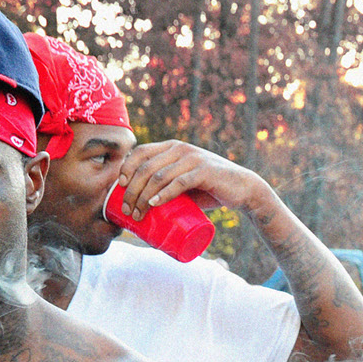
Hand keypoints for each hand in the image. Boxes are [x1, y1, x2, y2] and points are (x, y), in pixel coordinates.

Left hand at [113, 140, 266, 223]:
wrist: (242, 189)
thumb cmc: (209, 188)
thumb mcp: (183, 181)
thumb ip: (166, 184)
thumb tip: (138, 203)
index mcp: (172, 147)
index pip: (140, 152)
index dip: (126, 168)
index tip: (120, 188)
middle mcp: (180, 148)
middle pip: (145, 168)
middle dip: (131, 191)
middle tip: (127, 211)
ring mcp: (193, 159)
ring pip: (158, 177)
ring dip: (143, 197)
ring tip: (137, 214)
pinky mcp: (205, 172)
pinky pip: (179, 182)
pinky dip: (164, 194)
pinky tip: (154, 203)